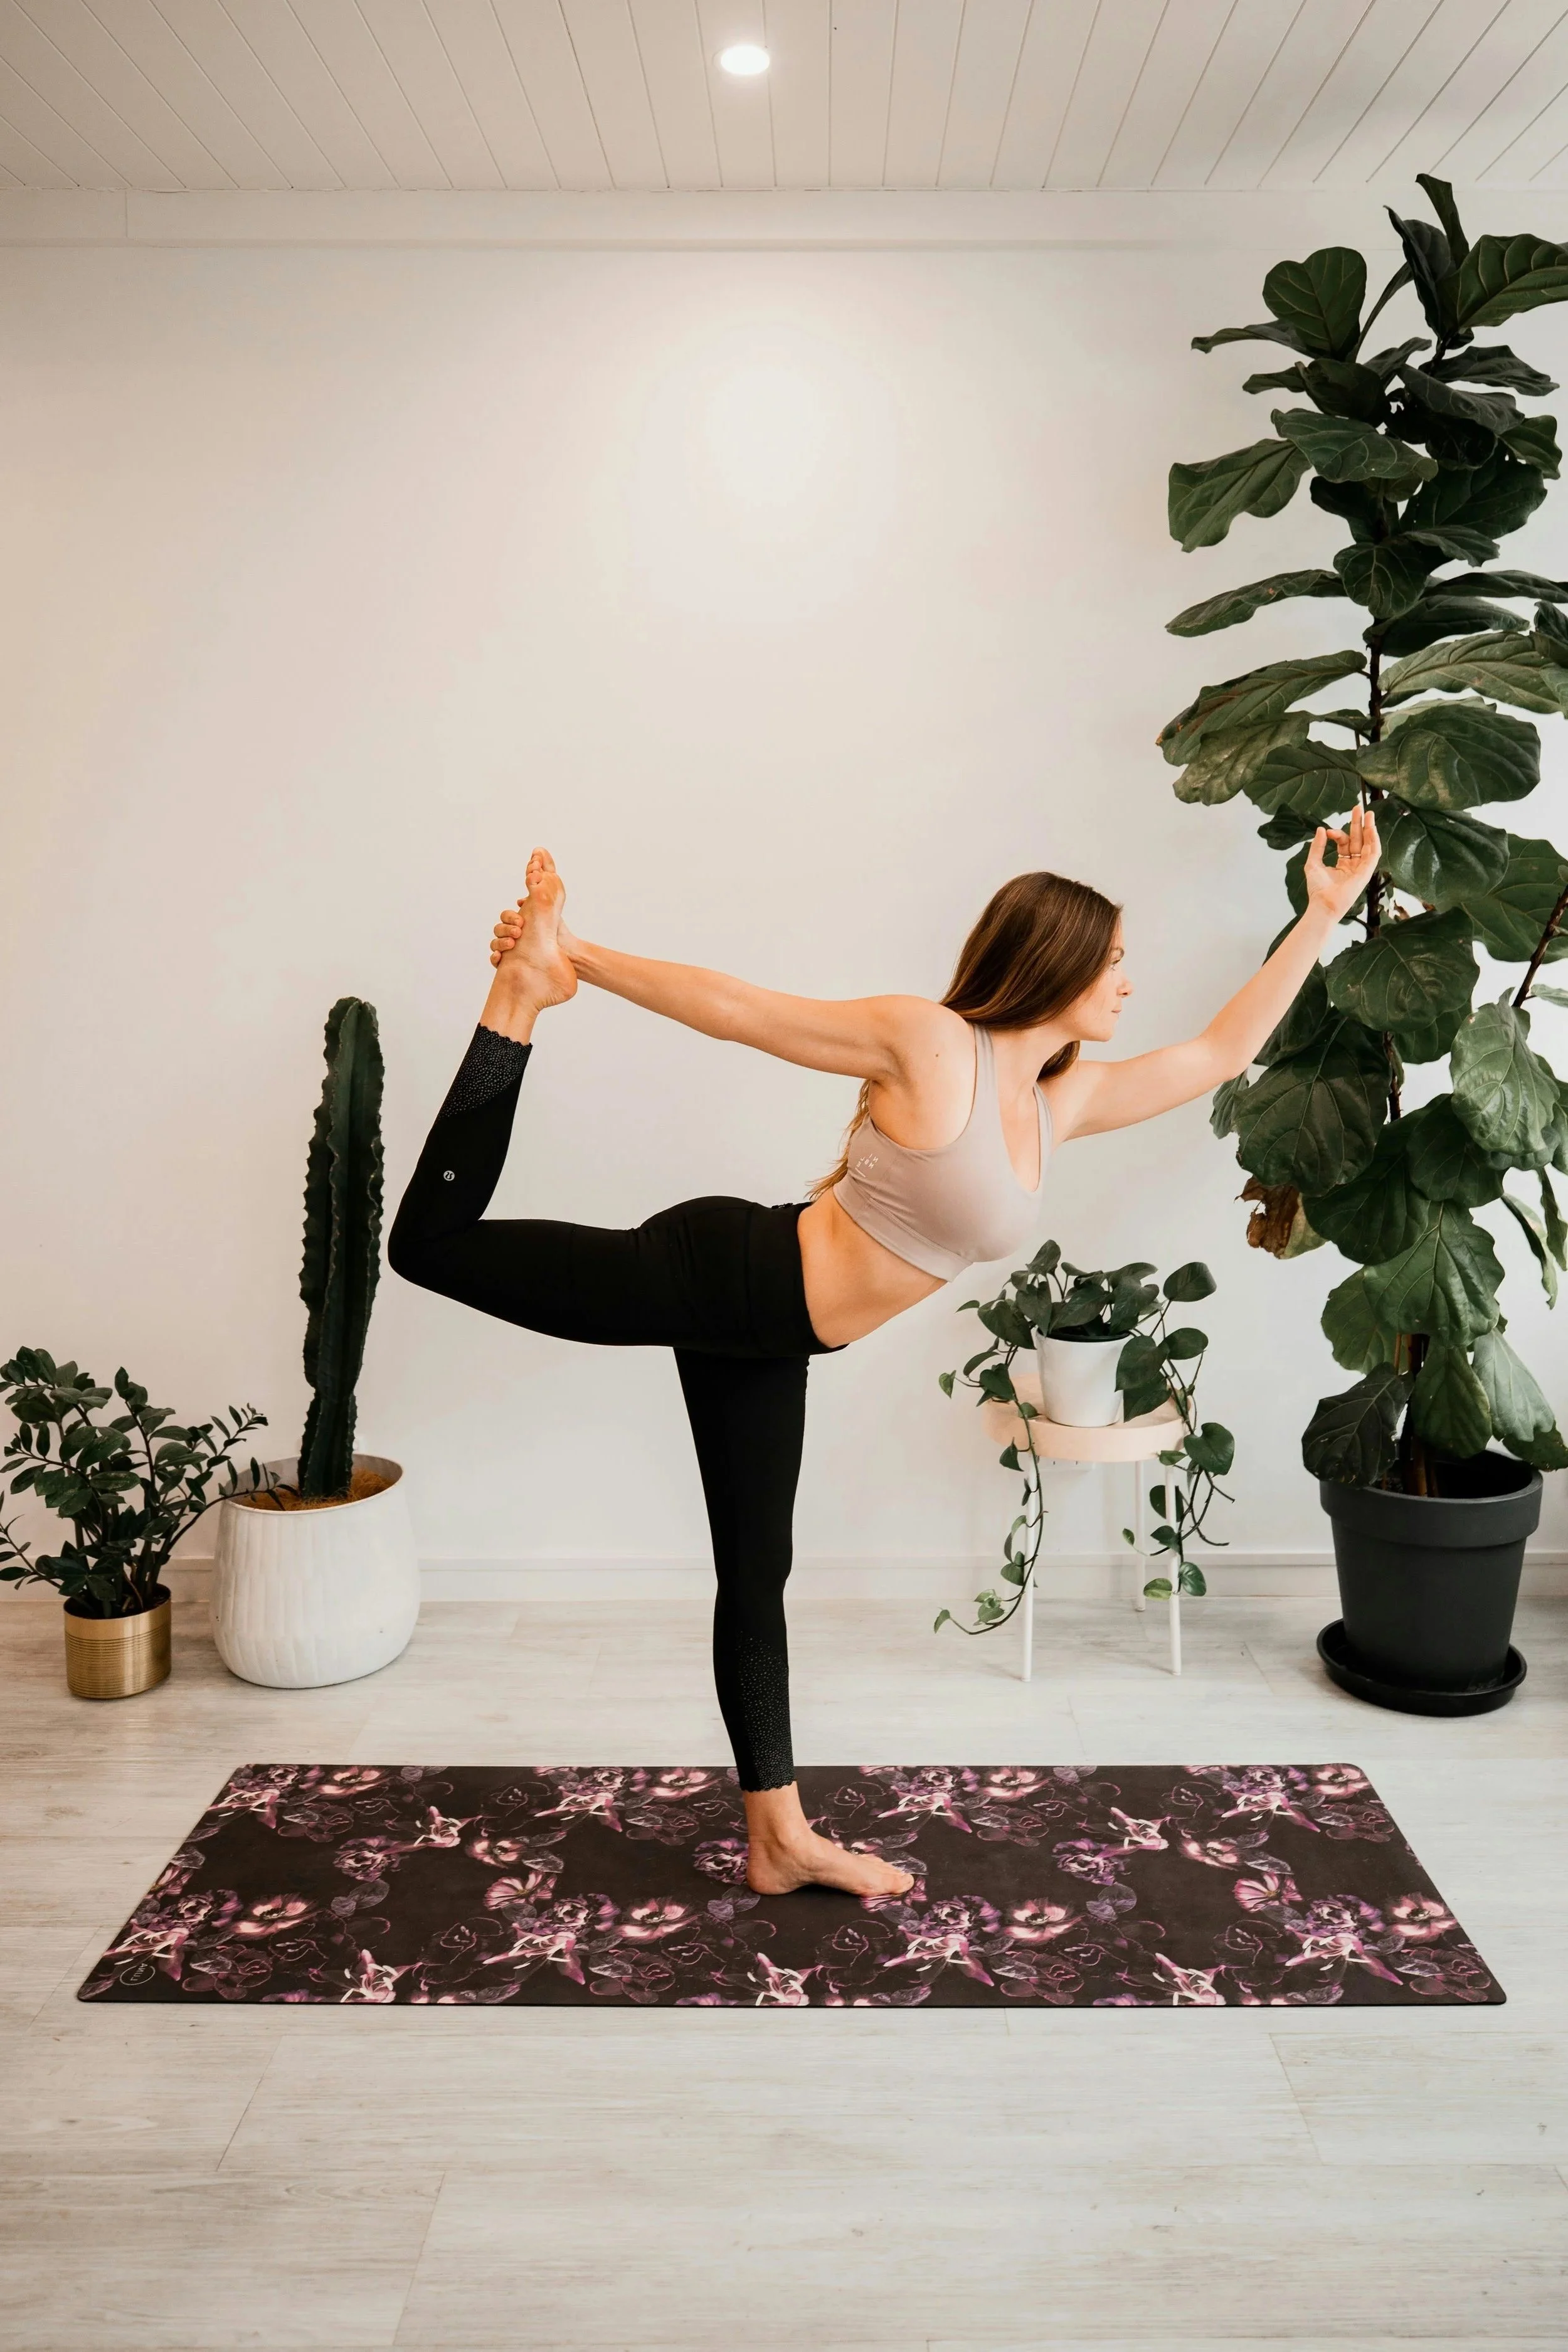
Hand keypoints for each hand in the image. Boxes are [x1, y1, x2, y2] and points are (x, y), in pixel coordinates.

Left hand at [1304, 803, 1380, 920]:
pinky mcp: (1366, 872)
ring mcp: (1361, 869)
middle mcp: (1354, 865)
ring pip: (1368, 845)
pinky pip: (1374, 854)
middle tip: (1358, 808)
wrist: (1322, 904)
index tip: (1327, 831)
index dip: (1338, 834)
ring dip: (1369, 829)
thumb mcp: (1313, 863)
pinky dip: (1374, 841)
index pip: (1344, 843)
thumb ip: (1317, 846)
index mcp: (1343, 864)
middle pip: (1359, 840)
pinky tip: (1371, 829)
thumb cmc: (1317, 889)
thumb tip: (1320, 829)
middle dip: (1359, 824)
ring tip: (1368, 814)